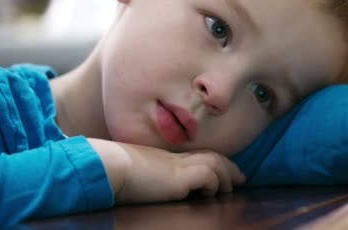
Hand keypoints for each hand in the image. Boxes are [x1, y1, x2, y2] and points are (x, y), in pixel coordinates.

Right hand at [88, 139, 245, 204]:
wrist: (106, 167)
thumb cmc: (113, 172)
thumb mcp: (136, 174)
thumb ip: (149, 176)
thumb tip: (153, 185)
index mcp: (166, 158)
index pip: (198, 155)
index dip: (214, 161)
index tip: (226, 171)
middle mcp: (175, 159)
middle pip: (211, 156)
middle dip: (229, 167)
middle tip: (241, 177)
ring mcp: (177, 165)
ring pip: (214, 163)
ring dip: (226, 176)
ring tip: (231, 188)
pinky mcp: (178, 177)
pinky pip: (206, 175)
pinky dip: (213, 182)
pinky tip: (210, 192)